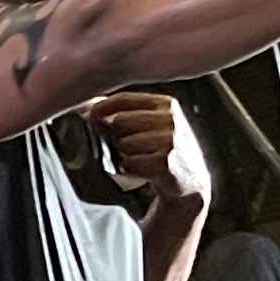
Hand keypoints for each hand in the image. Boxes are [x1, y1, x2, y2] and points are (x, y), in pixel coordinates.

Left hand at [82, 90, 205, 210]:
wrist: (190, 181)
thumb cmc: (165, 149)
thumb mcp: (156, 123)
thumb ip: (131, 112)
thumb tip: (92, 109)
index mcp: (166, 104)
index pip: (126, 99)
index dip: (102, 106)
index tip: (89, 115)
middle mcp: (170, 119)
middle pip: (120, 121)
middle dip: (118, 136)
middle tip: (131, 148)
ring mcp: (170, 140)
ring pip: (124, 143)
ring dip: (125, 154)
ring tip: (142, 159)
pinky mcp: (165, 161)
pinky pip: (130, 162)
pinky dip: (131, 169)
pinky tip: (145, 170)